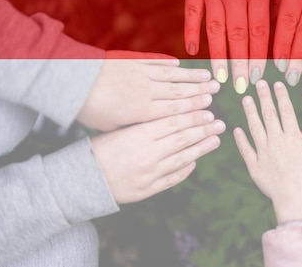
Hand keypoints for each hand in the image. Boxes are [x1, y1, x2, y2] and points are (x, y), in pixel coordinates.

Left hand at [77, 50, 219, 130]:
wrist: (73, 82)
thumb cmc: (89, 110)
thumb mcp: (112, 127)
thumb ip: (134, 127)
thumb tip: (151, 131)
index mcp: (143, 111)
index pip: (175, 110)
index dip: (194, 108)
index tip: (210, 108)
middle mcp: (146, 91)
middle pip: (179, 91)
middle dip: (200, 91)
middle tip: (218, 90)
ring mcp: (140, 73)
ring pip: (172, 75)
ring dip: (191, 76)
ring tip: (208, 77)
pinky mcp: (131, 60)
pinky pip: (154, 61)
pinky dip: (168, 62)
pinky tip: (179, 63)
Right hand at [91, 109, 224, 203]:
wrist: (82, 180)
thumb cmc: (98, 149)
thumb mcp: (119, 129)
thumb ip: (145, 124)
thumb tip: (171, 115)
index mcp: (139, 134)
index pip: (174, 121)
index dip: (193, 116)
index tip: (208, 110)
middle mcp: (147, 153)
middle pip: (182, 138)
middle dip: (203, 129)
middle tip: (219, 123)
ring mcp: (149, 173)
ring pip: (182, 158)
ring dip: (201, 148)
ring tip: (215, 140)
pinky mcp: (148, 190)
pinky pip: (173, 178)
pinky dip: (185, 170)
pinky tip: (195, 162)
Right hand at [185, 0, 271, 92]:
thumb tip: (268, 26)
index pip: (261, 30)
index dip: (262, 55)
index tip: (265, 76)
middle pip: (240, 35)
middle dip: (243, 64)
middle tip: (244, 87)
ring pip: (217, 29)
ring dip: (220, 55)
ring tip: (221, 78)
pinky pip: (192, 11)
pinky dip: (192, 31)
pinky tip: (193, 51)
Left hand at [234, 80, 301, 223]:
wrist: (298, 201)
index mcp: (294, 138)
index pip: (286, 111)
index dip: (281, 96)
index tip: (277, 84)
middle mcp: (277, 142)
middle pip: (269, 114)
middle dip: (264, 97)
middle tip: (259, 83)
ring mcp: (264, 153)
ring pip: (255, 128)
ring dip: (250, 112)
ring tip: (246, 99)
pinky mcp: (255, 167)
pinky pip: (246, 150)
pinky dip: (240, 139)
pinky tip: (236, 130)